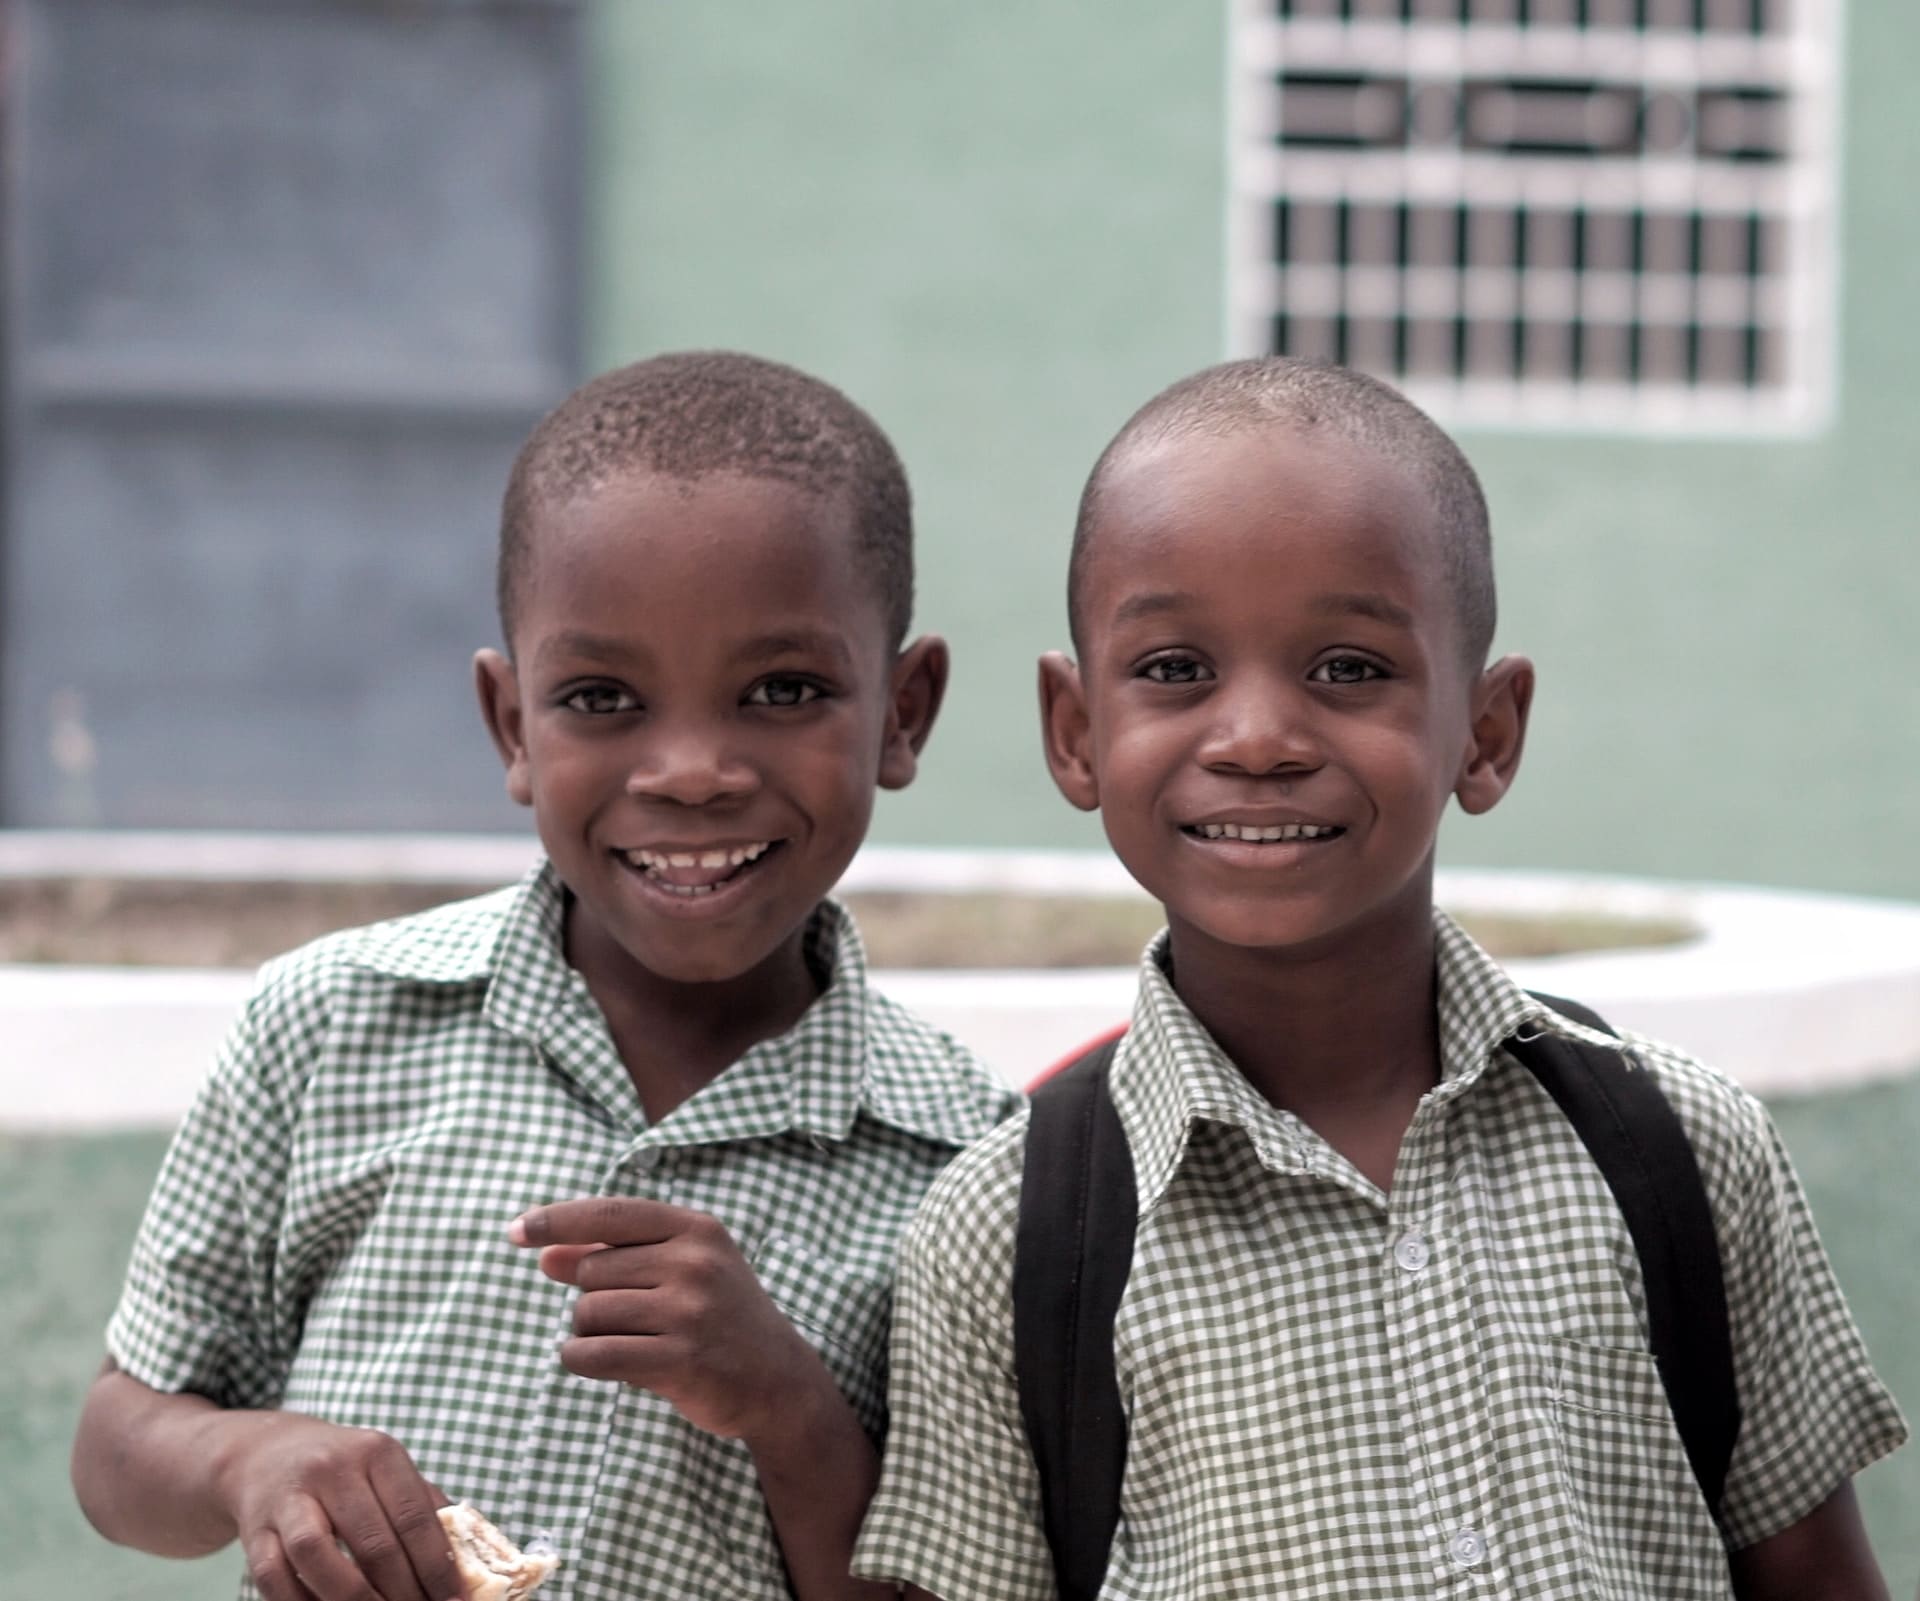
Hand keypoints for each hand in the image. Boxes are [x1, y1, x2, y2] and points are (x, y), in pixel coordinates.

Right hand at [210, 1411, 462, 1600]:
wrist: (267, 1454)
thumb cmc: (345, 1471)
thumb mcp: (387, 1471)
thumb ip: (425, 1508)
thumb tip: (466, 1561)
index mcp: (378, 1453)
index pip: (414, 1517)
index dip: (437, 1565)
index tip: (454, 1598)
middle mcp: (333, 1469)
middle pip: (373, 1543)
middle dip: (402, 1592)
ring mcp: (289, 1498)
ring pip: (317, 1556)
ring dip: (352, 1599)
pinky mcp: (256, 1529)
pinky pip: (274, 1577)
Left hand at [510, 1199, 827, 1443]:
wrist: (778, 1379)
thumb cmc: (718, 1317)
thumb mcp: (680, 1271)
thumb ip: (616, 1256)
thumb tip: (545, 1255)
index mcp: (695, 1229)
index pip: (609, 1213)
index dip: (556, 1220)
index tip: (516, 1231)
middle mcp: (695, 1261)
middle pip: (591, 1271)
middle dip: (592, 1297)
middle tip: (634, 1319)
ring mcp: (690, 1309)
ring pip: (589, 1313)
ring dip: (590, 1333)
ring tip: (634, 1343)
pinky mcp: (681, 1358)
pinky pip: (595, 1354)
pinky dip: (582, 1359)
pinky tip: (602, 1362)